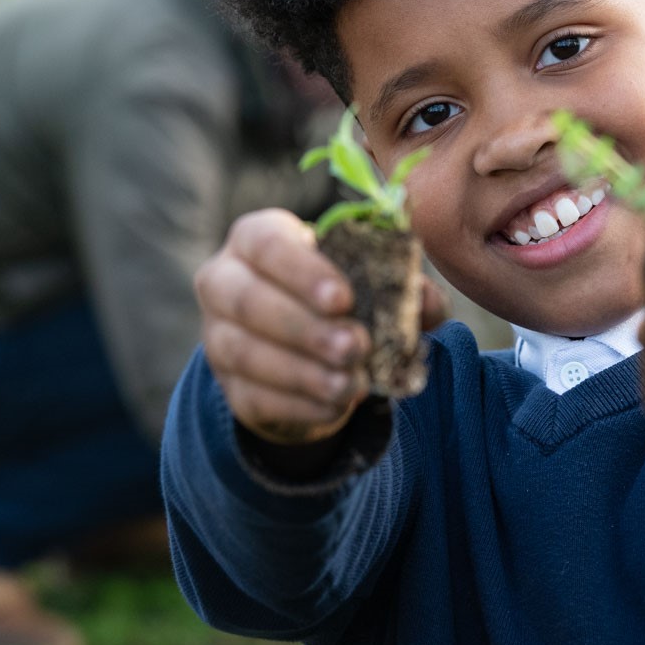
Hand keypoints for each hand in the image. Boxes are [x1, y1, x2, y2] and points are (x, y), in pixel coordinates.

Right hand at [195, 208, 447, 446]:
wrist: (314, 349)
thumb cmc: (344, 297)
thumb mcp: (373, 283)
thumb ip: (404, 288)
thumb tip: (427, 302)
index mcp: (256, 239)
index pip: (265, 243)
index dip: (302, 271)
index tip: (343, 299)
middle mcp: (224, 281)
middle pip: (247, 300)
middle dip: (305, 327)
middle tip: (356, 346)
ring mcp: (218, 336)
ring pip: (246, 352)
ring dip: (303, 371)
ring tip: (352, 384)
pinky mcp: (230, 387)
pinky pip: (254, 397)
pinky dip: (299, 403)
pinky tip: (336, 405)